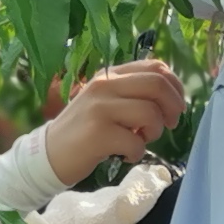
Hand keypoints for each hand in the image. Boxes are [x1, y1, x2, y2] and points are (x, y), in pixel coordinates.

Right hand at [42, 57, 187, 181]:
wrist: (47, 154)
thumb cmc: (83, 130)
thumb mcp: (104, 102)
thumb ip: (131, 93)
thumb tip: (170, 97)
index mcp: (109, 75)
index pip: (155, 67)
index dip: (175, 86)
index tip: (175, 106)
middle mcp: (104, 86)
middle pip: (157, 85)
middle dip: (172, 107)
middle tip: (169, 125)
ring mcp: (100, 109)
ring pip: (150, 113)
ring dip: (154, 132)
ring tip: (141, 141)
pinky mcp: (98, 134)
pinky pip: (135, 143)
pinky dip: (137, 153)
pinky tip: (126, 155)